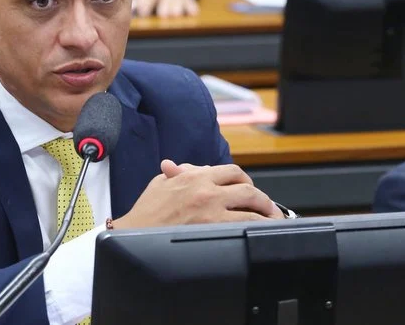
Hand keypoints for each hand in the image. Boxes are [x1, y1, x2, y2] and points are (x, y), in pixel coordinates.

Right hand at [113, 160, 282, 229]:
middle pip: (248, 190)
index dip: (244, 180)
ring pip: (252, 210)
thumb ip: (180, 173)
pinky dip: (256, 230)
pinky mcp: (211, 231)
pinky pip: (244, 229)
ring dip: (266, 216)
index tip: (248, 188)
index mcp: (194, 177)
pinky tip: (262, 235)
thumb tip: (195, 169)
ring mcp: (211, 212)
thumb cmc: (144, 213)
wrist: (132, 235)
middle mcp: (206, 191)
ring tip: (272, 222)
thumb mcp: (161, 183)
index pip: (231, 172)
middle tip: (267, 208)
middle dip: (262, 199)